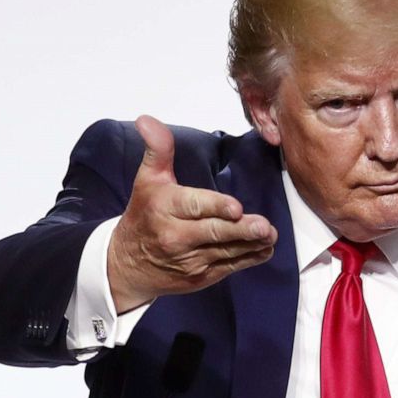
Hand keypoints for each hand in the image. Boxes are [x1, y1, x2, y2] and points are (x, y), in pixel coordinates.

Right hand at [107, 115, 276, 312]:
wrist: (126, 265)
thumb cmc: (144, 215)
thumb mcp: (147, 180)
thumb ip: (158, 150)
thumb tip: (147, 120)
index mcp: (164, 209)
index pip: (194, 207)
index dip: (216, 207)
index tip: (236, 208)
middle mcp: (176, 237)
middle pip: (214, 233)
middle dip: (241, 230)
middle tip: (264, 226)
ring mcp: (190, 260)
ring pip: (226, 251)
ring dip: (251, 244)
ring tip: (270, 235)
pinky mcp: (201, 277)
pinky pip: (229, 267)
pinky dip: (248, 259)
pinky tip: (265, 249)